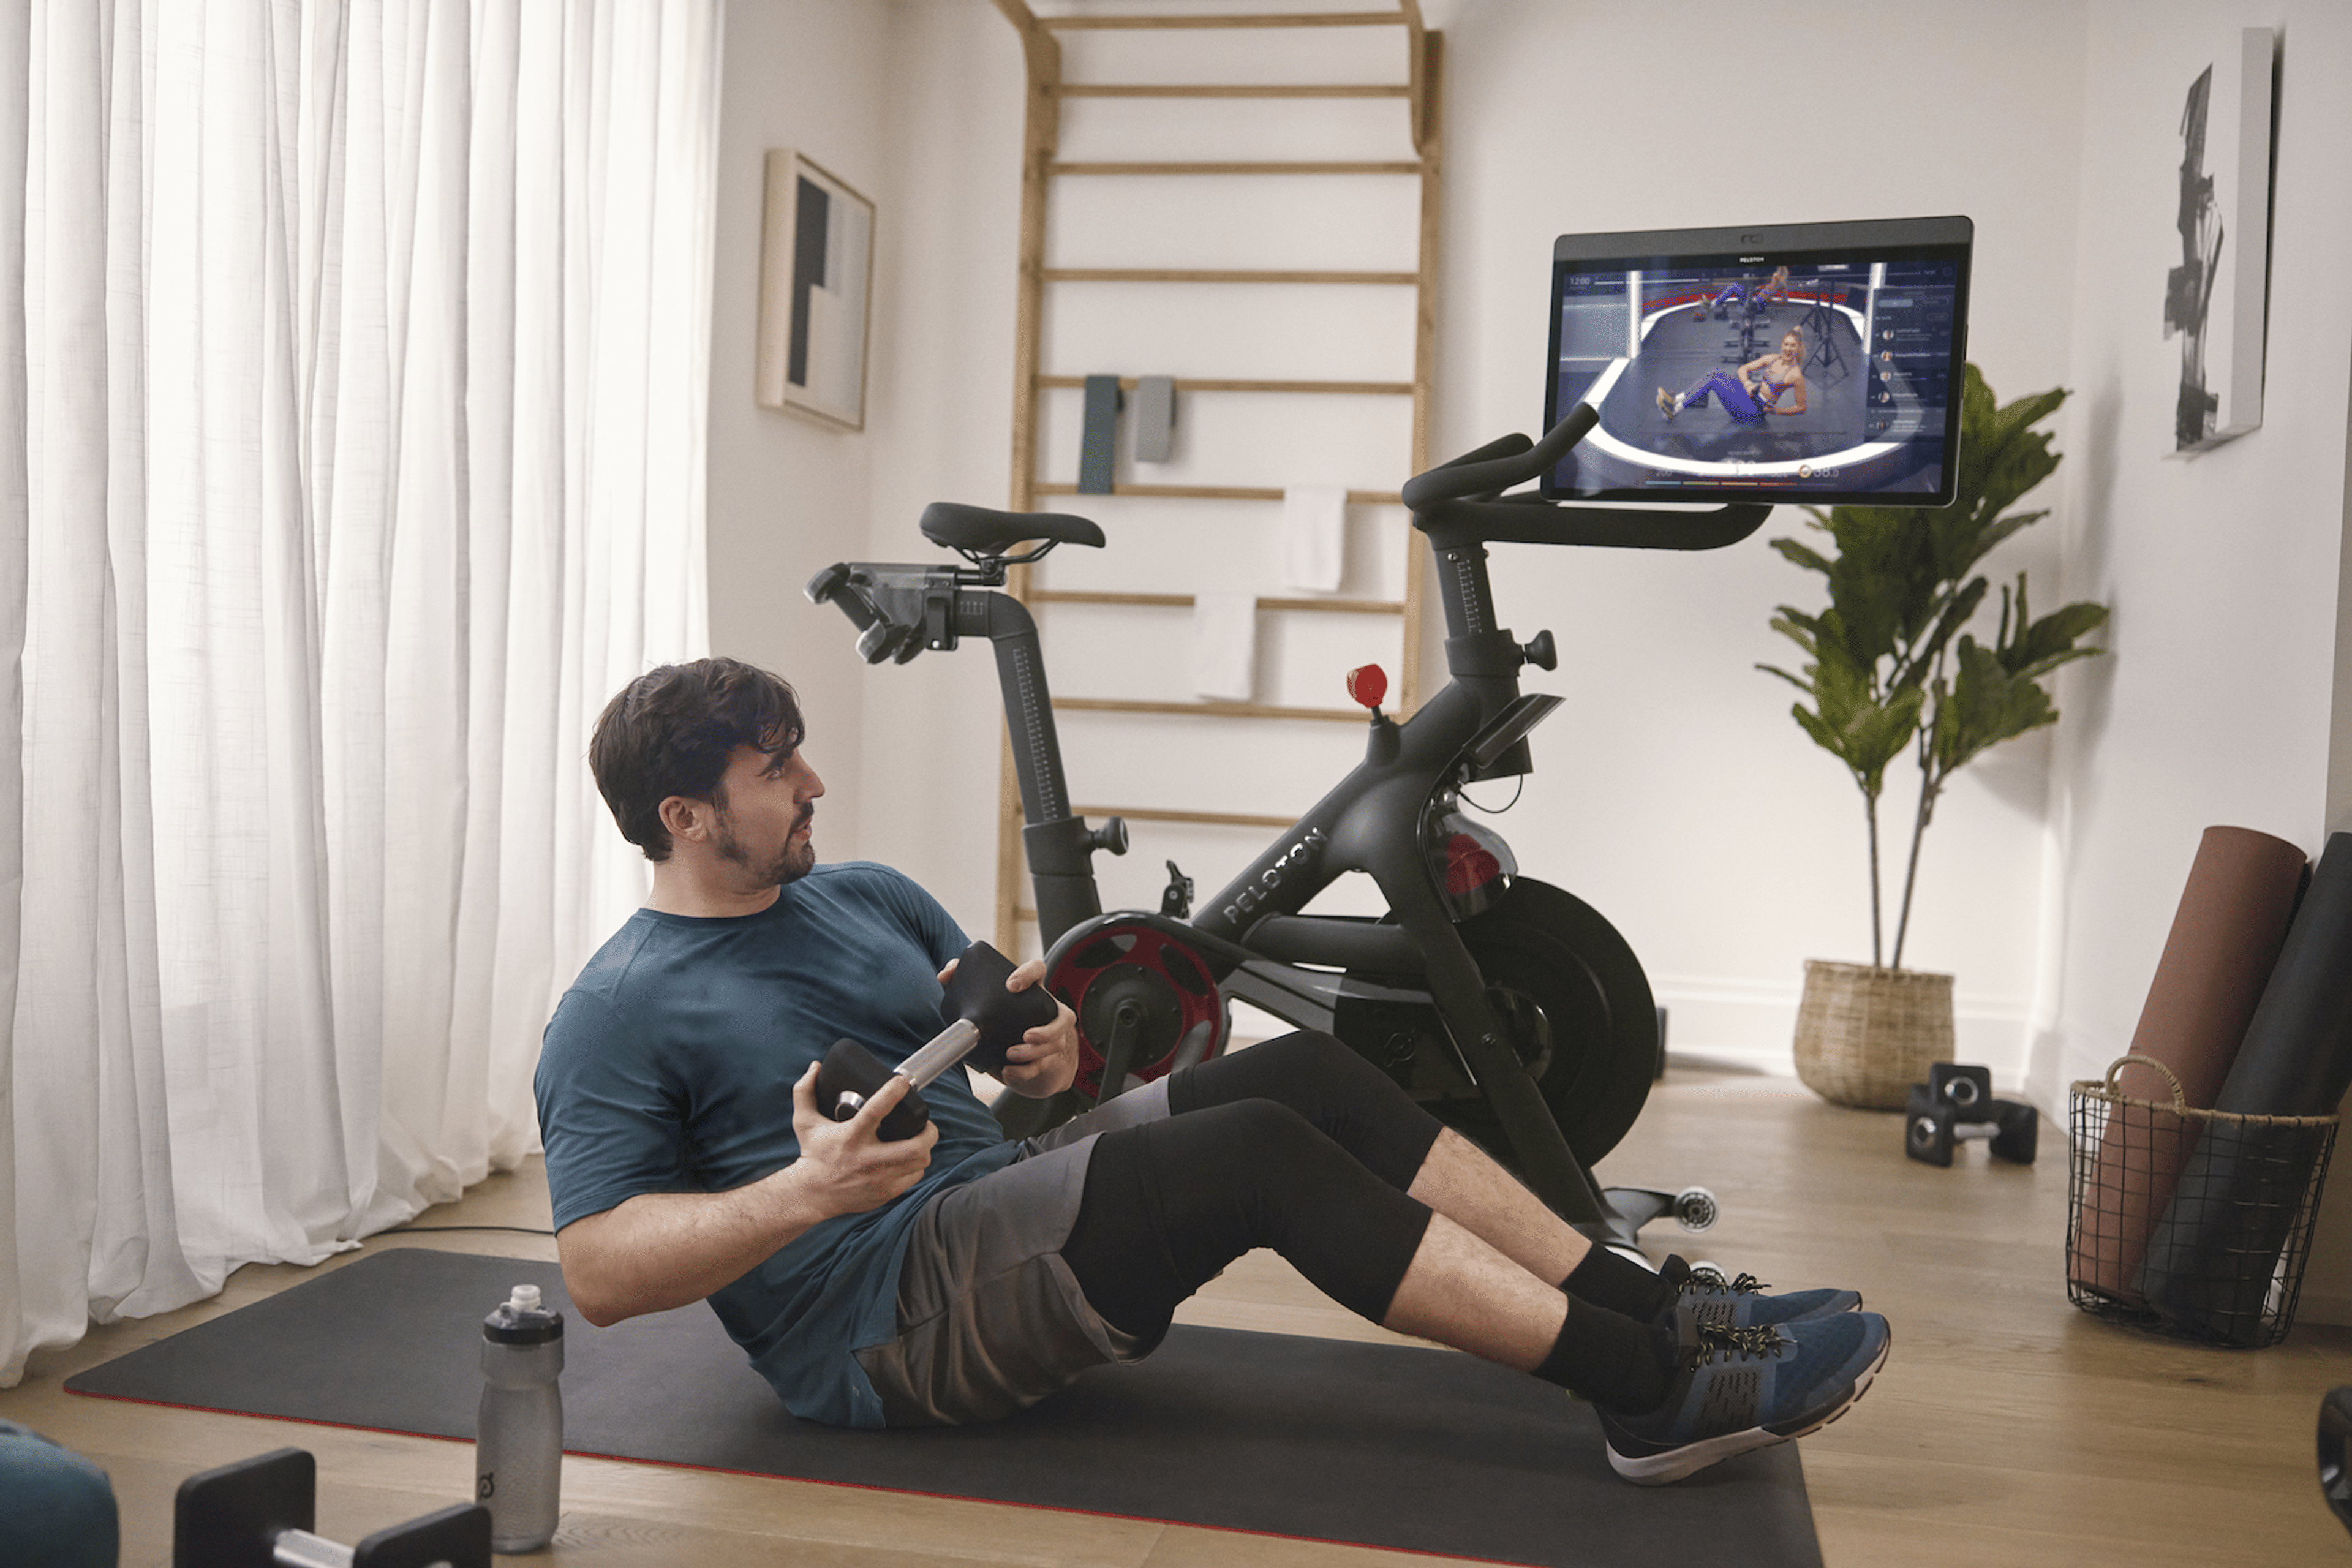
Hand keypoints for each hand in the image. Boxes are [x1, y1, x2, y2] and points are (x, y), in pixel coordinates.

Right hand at [788, 1063, 937, 1219]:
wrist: (811, 1195)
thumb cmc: (812, 1154)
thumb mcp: (804, 1121)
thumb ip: (805, 1091)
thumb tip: (815, 1067)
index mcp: (851, 1136)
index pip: (877, 1110)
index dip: (894, 1092)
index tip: (903, 1081)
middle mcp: (868, 1159)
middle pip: (914, 1147)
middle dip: (928, 1132)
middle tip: (926, 1123)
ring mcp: (879, 1179)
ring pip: (919, 1162)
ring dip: (925, 1149)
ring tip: (920, 1139)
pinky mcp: (885, 1192)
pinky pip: (913, 1177)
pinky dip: (916, 1166)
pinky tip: (910, 1159)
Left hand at [941, 955, 1077, 1098]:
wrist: (1013, 1052)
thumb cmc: (998, 1017)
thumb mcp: (981, 998)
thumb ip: (961, 980)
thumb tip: (944, 975)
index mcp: (1030, 990)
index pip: (1038, 970)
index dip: (1028, 974)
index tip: (1011, 986)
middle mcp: (1047, 1012)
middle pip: (1062, 1017)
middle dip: (1047, 1030)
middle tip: (1026, 1036)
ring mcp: (1051, 1037)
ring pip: (1055, 1045)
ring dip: (1034, 1053)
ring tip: (1011, 1055)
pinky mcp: (1045, 1059)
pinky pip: (1041, 1066)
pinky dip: (1025, 1072)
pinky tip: (1009, 1071)